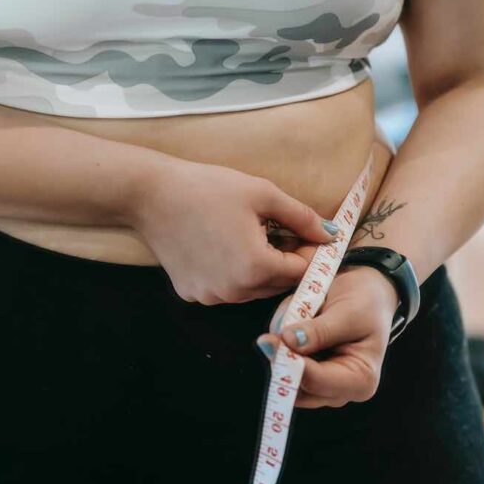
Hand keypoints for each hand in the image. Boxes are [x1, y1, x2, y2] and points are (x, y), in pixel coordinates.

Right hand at [132, 160, 337, 304]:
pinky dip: (231, 273)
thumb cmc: (207, 188)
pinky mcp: (192, 293)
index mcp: (256, 268)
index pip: (300, 271)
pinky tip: (220, 246)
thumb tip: (331, 234)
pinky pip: (224, 289)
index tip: (305, 233)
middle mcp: (234, 291)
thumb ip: (302, 217)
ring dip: (258, 269)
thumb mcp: (262, 194)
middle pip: (277, 284)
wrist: (151, 195)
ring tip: (247, 235)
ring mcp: (210, 296)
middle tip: (276, 230)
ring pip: (251, 289)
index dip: (308, 252)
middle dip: (284, 261)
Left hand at [256, 265, 398, 407]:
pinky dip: (281, 346)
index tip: (267, 341)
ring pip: (284, 378)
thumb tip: (287, 341)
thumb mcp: (348, 313)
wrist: (367, 295)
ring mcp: (322, 387)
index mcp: (360, 381)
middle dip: (282, 358)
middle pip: (296, 388)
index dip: (289, 362)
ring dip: (280, 350)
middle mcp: (340, 392)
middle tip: (271, 334)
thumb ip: (319, 331)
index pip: (316, 381)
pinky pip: (282, 366)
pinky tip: (294, 326)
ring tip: (294, 321)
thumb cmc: (365, 304)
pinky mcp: (307, 376)